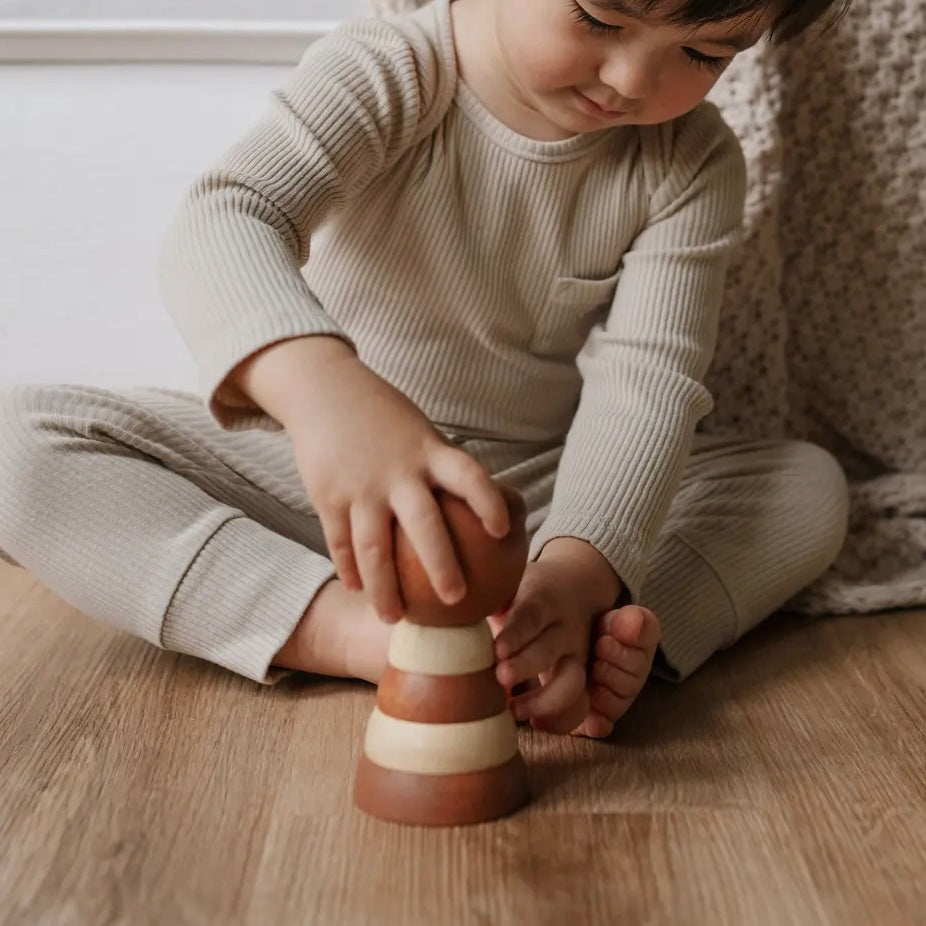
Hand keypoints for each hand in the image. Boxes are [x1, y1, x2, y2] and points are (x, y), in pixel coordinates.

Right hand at [272, 343, 510, 622]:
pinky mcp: (328, 496)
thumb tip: (481, 507)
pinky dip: (349, 569)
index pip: (469, 476)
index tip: (504, 530)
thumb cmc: (383, 417)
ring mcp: (361, 486)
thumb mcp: (420, 432)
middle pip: (425, 525)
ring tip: (394, 618)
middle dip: (442, 566)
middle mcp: (398, 472)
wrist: (322, 389)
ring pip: (374, 548)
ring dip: (384, 589)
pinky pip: (340, 542)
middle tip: (456, 599)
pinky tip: (358, 589)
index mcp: (429, 451)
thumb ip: (443, 468)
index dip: (489, 502)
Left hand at [489, 559, 598, 733]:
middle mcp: (562, 628)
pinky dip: (562, 718)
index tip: (497, 650)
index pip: (530, 615)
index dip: (516, 634)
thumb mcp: (506, 587)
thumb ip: (481, 601)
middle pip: (550, 648)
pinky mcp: (579, 676)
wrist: (573, 586)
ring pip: (573, 679)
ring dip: (546, 700)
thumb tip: (439, 612)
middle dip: (526, 665)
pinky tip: (535, 723)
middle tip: (500, 678)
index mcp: (540, 601)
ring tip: (515, 711)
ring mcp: (575, 654)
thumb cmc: (522, 595)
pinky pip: (580, 703)